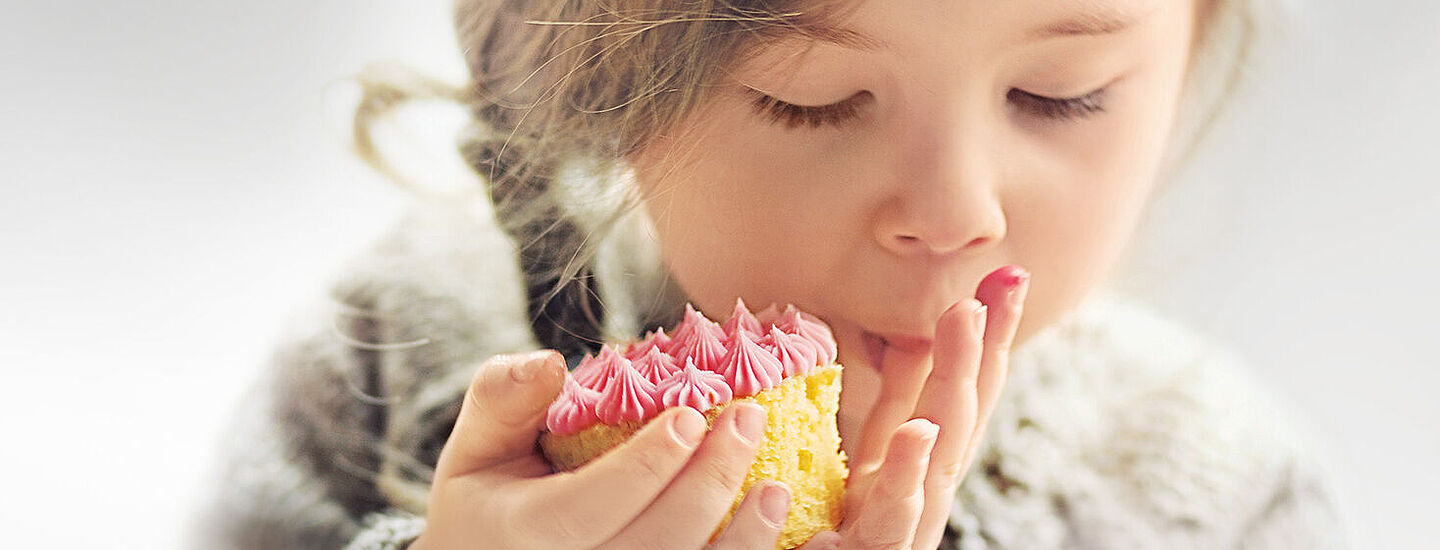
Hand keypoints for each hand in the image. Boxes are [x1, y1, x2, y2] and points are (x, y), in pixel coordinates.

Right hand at [410, 350, 791, 548]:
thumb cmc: (488, 504)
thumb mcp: (475, 448)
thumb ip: (501, 399)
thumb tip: (551, 364)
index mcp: (522, 535)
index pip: (590, 506)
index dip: (646, 465)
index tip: (690, 416)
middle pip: (655, 545)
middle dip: (709, 482)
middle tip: (748, 419)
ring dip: (744, 539)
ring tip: (775, 487)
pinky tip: (775, 532)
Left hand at [817, 266, 1031, 548]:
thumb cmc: (851, 524)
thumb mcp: (871, 452)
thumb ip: (893, 399)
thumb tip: (912, 334)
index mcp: (926, 457)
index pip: (964, 386)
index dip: (988, 335)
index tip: (1009, 275)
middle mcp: (929, 487)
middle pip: (962, 411)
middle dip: (980, 347)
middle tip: (994, 285)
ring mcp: (909, 522)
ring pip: (940, 455)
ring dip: (953, 388)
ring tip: (962, 324)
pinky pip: (892, 514)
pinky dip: (907, 473)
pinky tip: (917, 432)